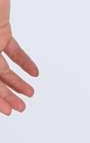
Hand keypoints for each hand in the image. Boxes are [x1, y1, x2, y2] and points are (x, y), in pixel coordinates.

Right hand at [0, 0, 38, 115]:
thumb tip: (0, 77)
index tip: (8, 112)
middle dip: (6, 96)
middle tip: (21, 108)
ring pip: (2, 67)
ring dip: (16, 82)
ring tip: (30, 93)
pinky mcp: (0, 30)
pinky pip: (12, 49)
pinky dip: (23, 60)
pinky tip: (34, 72)